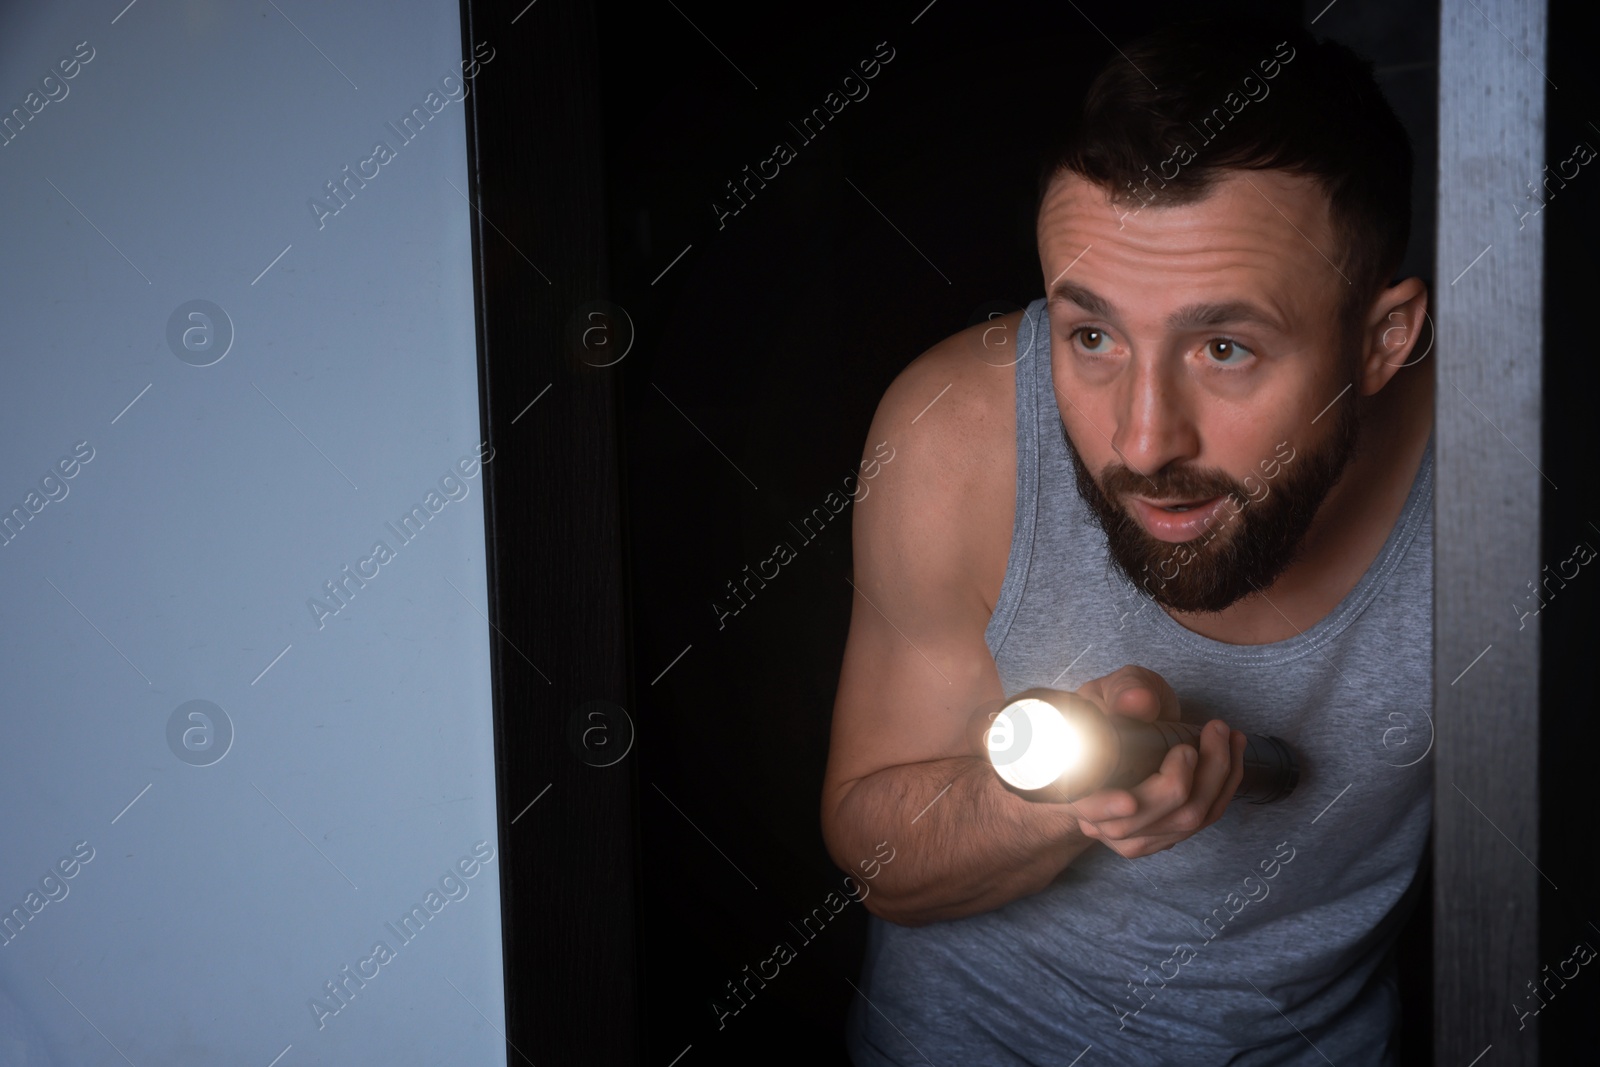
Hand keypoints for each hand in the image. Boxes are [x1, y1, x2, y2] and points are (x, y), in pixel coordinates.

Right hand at [1063, 665, 1245, 857]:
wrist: (1118, 737)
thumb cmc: (1109, 712)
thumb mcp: (1107, 690)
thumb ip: (1122, 691)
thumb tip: (1138, 701)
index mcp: (1074, 781)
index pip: (1085, 805)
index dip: (1105, 806)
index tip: (1129, 801)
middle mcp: (1098, 819)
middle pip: (1145, 817)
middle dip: (1188, 775)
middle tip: (1208, 731)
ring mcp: (1131, 835)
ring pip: (1181, 822)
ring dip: (1218, 777)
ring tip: (1227, 735)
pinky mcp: (1162, 836)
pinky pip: (1201, 821)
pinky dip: (1224, 787)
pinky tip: (1231, 755)